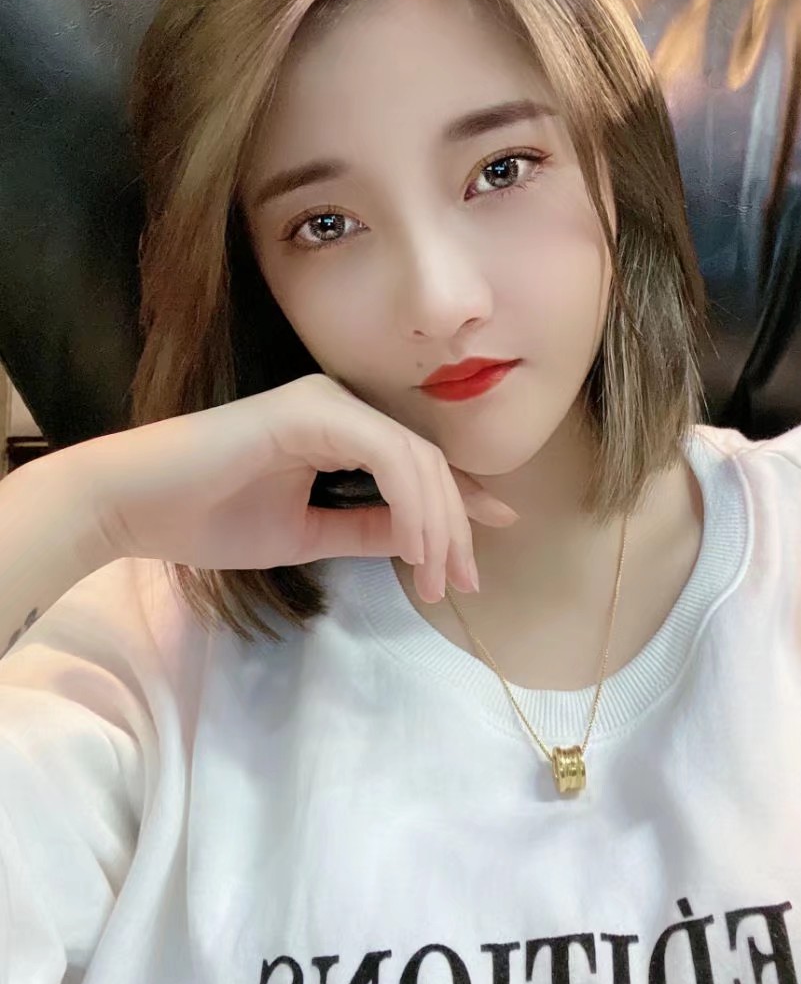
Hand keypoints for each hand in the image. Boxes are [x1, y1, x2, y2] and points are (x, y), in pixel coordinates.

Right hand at [66, 373, 517, 601]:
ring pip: (415, 458)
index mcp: (338, 428)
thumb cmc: (206, 517)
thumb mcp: (306, 534)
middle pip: (426, 463)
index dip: (458, 505)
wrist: (133, 506)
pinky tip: (415, 549)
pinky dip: (411, 503)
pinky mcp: (313, 411)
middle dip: (456, 525)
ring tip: (439, 577)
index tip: (483, 548)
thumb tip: (424, 542)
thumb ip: (365, 530)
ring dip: (438, 522)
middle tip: (465, 581)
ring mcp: (328, 402)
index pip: (416, 465)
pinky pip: (387, 455)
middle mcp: (342, 405)